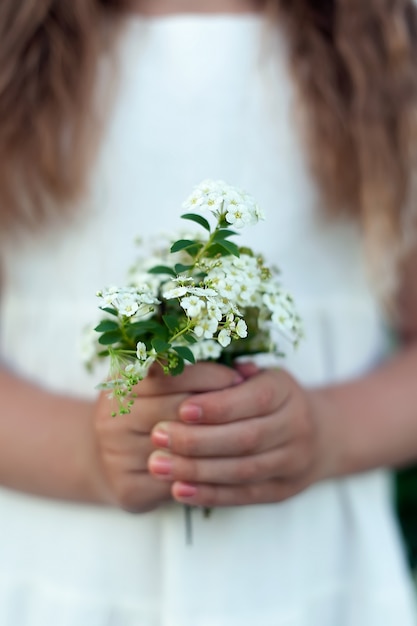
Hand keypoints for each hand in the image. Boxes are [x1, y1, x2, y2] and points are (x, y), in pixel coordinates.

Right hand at [93, 363, 242, 512]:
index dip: (207, 375)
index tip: (237, 378)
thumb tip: (248, 369)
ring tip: (243, 434)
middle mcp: (110, 417)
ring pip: (179, 447)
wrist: (108, 460)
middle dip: (218, 406)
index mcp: (119, 382)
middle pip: (175, 409)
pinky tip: (226, 464)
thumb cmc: (148, 413)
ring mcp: (116, 454)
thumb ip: (198, 373)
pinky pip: (176, 481)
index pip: (168, 372)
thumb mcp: (161, 385)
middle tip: (250, 407)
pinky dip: (205, 473)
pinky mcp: (127, 488)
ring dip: (216, 441)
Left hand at [148, 364, 323, 506]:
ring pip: (242, 470)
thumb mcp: (256, 374)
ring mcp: (292, 462)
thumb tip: (179, 364)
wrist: (321, 434)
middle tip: (158, 436)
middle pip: (246, 438)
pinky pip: (244, 495)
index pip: (254, 400)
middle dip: (197, 440)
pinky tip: (178, 489)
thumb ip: (225, 373)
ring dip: (197, 470)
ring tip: (158, 465)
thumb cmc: (270, 397)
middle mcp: (295, 426)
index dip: (217, 407)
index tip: (181, 409)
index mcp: (285, 391)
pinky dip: (209, 494)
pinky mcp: (282, 490)